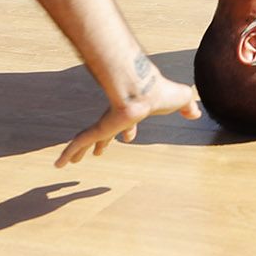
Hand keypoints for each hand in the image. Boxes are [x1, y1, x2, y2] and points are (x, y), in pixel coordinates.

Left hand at [54, 78, 201, 167]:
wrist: (144, 91)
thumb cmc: (160, 93)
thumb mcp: (180, 99)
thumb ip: (187, 106)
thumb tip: (197, 112)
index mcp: (133, 110)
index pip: (128, 123)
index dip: (128, 131)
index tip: (128, 138)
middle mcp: (115, 116)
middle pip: (106, 132)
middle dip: (102, 142)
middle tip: (97, 153)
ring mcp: (104, 123)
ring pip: (88, 139)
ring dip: (79, 151)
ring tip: (69, 163)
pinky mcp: (96, 129)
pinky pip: (77, 143)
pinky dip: (67, 154)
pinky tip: (58, 164)